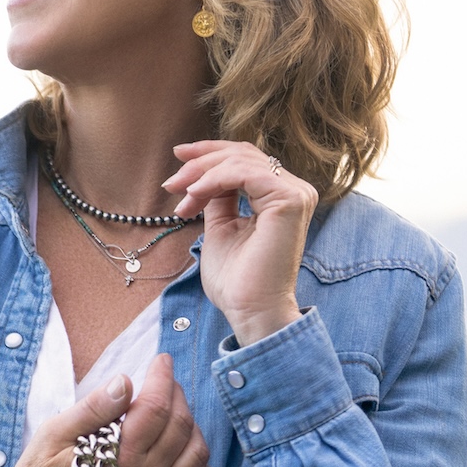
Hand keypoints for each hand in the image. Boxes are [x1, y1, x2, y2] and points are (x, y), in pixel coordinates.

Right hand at [10, 354, 217, 466]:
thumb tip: (125, 382)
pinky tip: (189, 456)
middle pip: (181, 426)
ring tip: (174, 413)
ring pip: (197, 455)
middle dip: (177, 395)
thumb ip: (93, 409)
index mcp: (120, 459)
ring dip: (192, 427)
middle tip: (164, 383)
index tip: (161, 361)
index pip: (156, 407)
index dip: (162, 377)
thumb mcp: (53, 436)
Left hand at [162, 141, 316, 346]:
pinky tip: (193, 196)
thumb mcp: (220, 229)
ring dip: (201, 174)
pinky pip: (243, 173)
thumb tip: (202, 177)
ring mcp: (295, 193)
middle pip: (242, 154)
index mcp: (279, 196)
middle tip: (172, 181)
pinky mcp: (289, 200)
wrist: (250, 311)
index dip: (209, 154)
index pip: (245, 160)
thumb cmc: (236, 281)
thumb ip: (218, 199)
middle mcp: (293, 189)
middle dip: (201, 162)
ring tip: (178, 194)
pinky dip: (212, 180)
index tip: (178, 158)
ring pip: (240, 160)